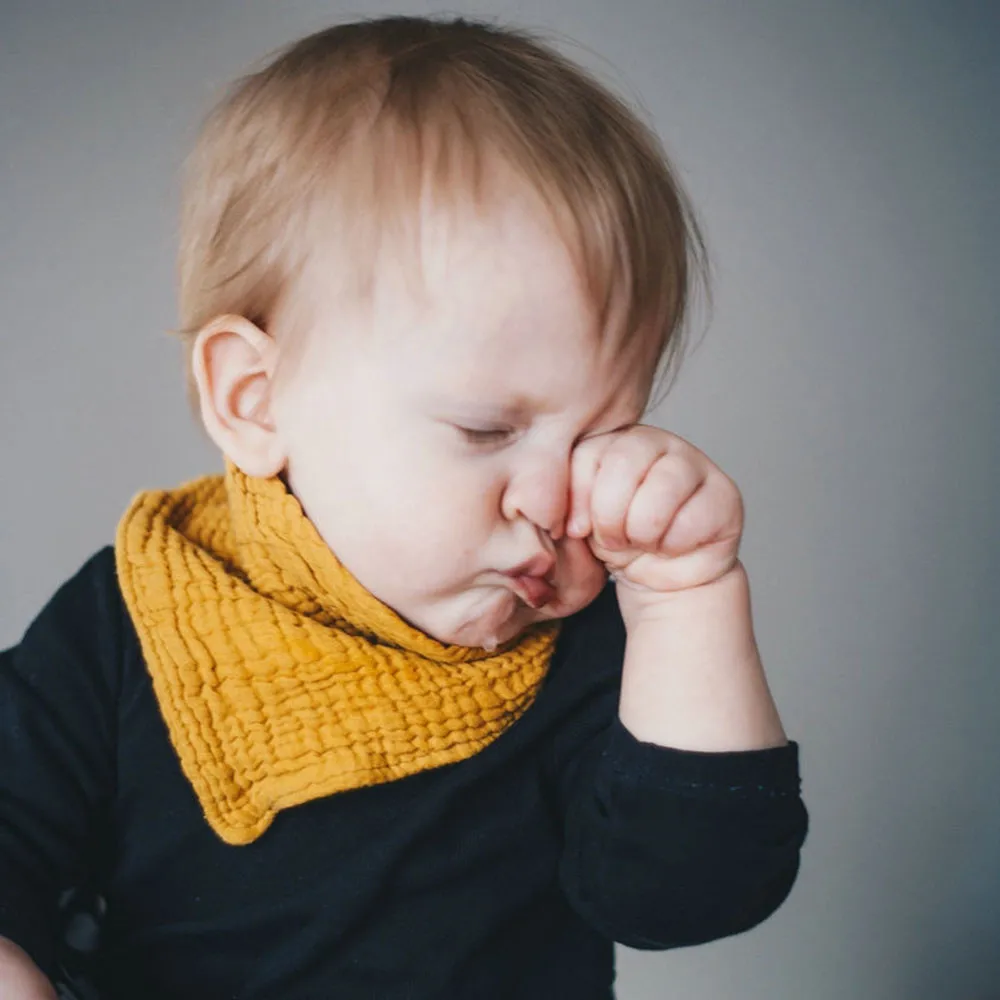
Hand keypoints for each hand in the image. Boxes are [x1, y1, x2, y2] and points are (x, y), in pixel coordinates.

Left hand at [566, 423, 743, 606]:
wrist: (661, 578)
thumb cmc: (618, 542)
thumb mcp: (580, 520)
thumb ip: (564, 502)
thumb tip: (556, 511)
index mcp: (614, 440)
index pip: (587, 454)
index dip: (578, 500)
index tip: (577, 529)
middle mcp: (656, 441)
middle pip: (623, 463)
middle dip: (609, 516)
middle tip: (613, 539)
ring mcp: (695, 463)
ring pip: (660, 490)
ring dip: (642, 532)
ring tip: (642, 542)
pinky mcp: (724, 495)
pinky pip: (690, 520)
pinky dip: (673, 545)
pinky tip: (671, 546)